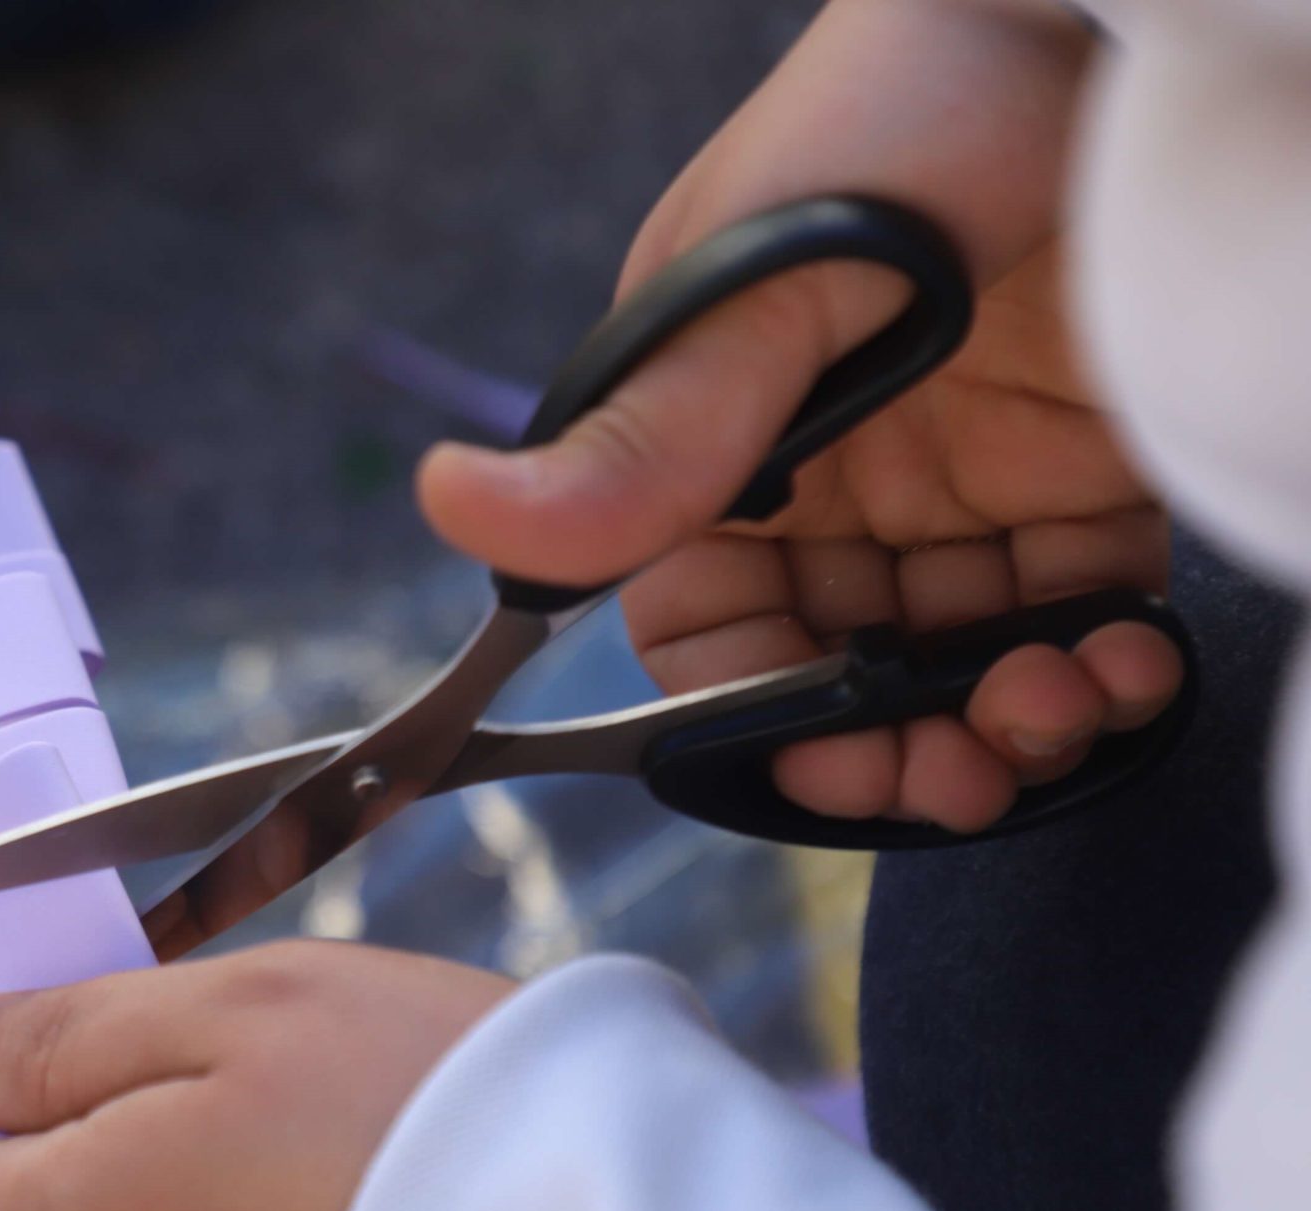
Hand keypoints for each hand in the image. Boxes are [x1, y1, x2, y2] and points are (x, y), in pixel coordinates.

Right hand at [419, 0, 1183, 831]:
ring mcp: (959, 481)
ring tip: (1059, 705)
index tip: (823, 748)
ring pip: (958, 667)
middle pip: (835, 675)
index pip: (701, 632)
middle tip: (963, 771)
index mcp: (720, 440)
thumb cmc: (914, 103)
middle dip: (893, 749)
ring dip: (1006, 722)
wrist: (1114, 6)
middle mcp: (831, 479)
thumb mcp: (765, 284)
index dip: (750, 715)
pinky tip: (1122, 660)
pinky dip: (1105, 668)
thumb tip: (452, 505)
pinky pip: (1080, 615)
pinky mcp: (1082, 472)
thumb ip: (644, 435)